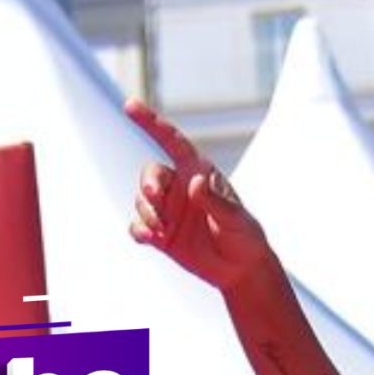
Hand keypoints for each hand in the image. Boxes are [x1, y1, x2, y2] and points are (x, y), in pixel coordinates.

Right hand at [126, 98, 270, 288]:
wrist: (241, 268)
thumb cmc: (244, 237)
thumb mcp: (235, 219)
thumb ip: (215, 201)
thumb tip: (194, 182)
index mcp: (196, 172)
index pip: (171, 140)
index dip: (150, 122)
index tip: (129, 105)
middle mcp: (178, 187)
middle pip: (151, 174)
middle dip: (148, 183)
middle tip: (153, 196)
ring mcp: (168, 211)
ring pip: (142, 201)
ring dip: (147, 213)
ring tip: (161, 230)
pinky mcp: (161, 234)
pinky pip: (139, 226)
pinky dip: (139, 230)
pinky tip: (148, 238)